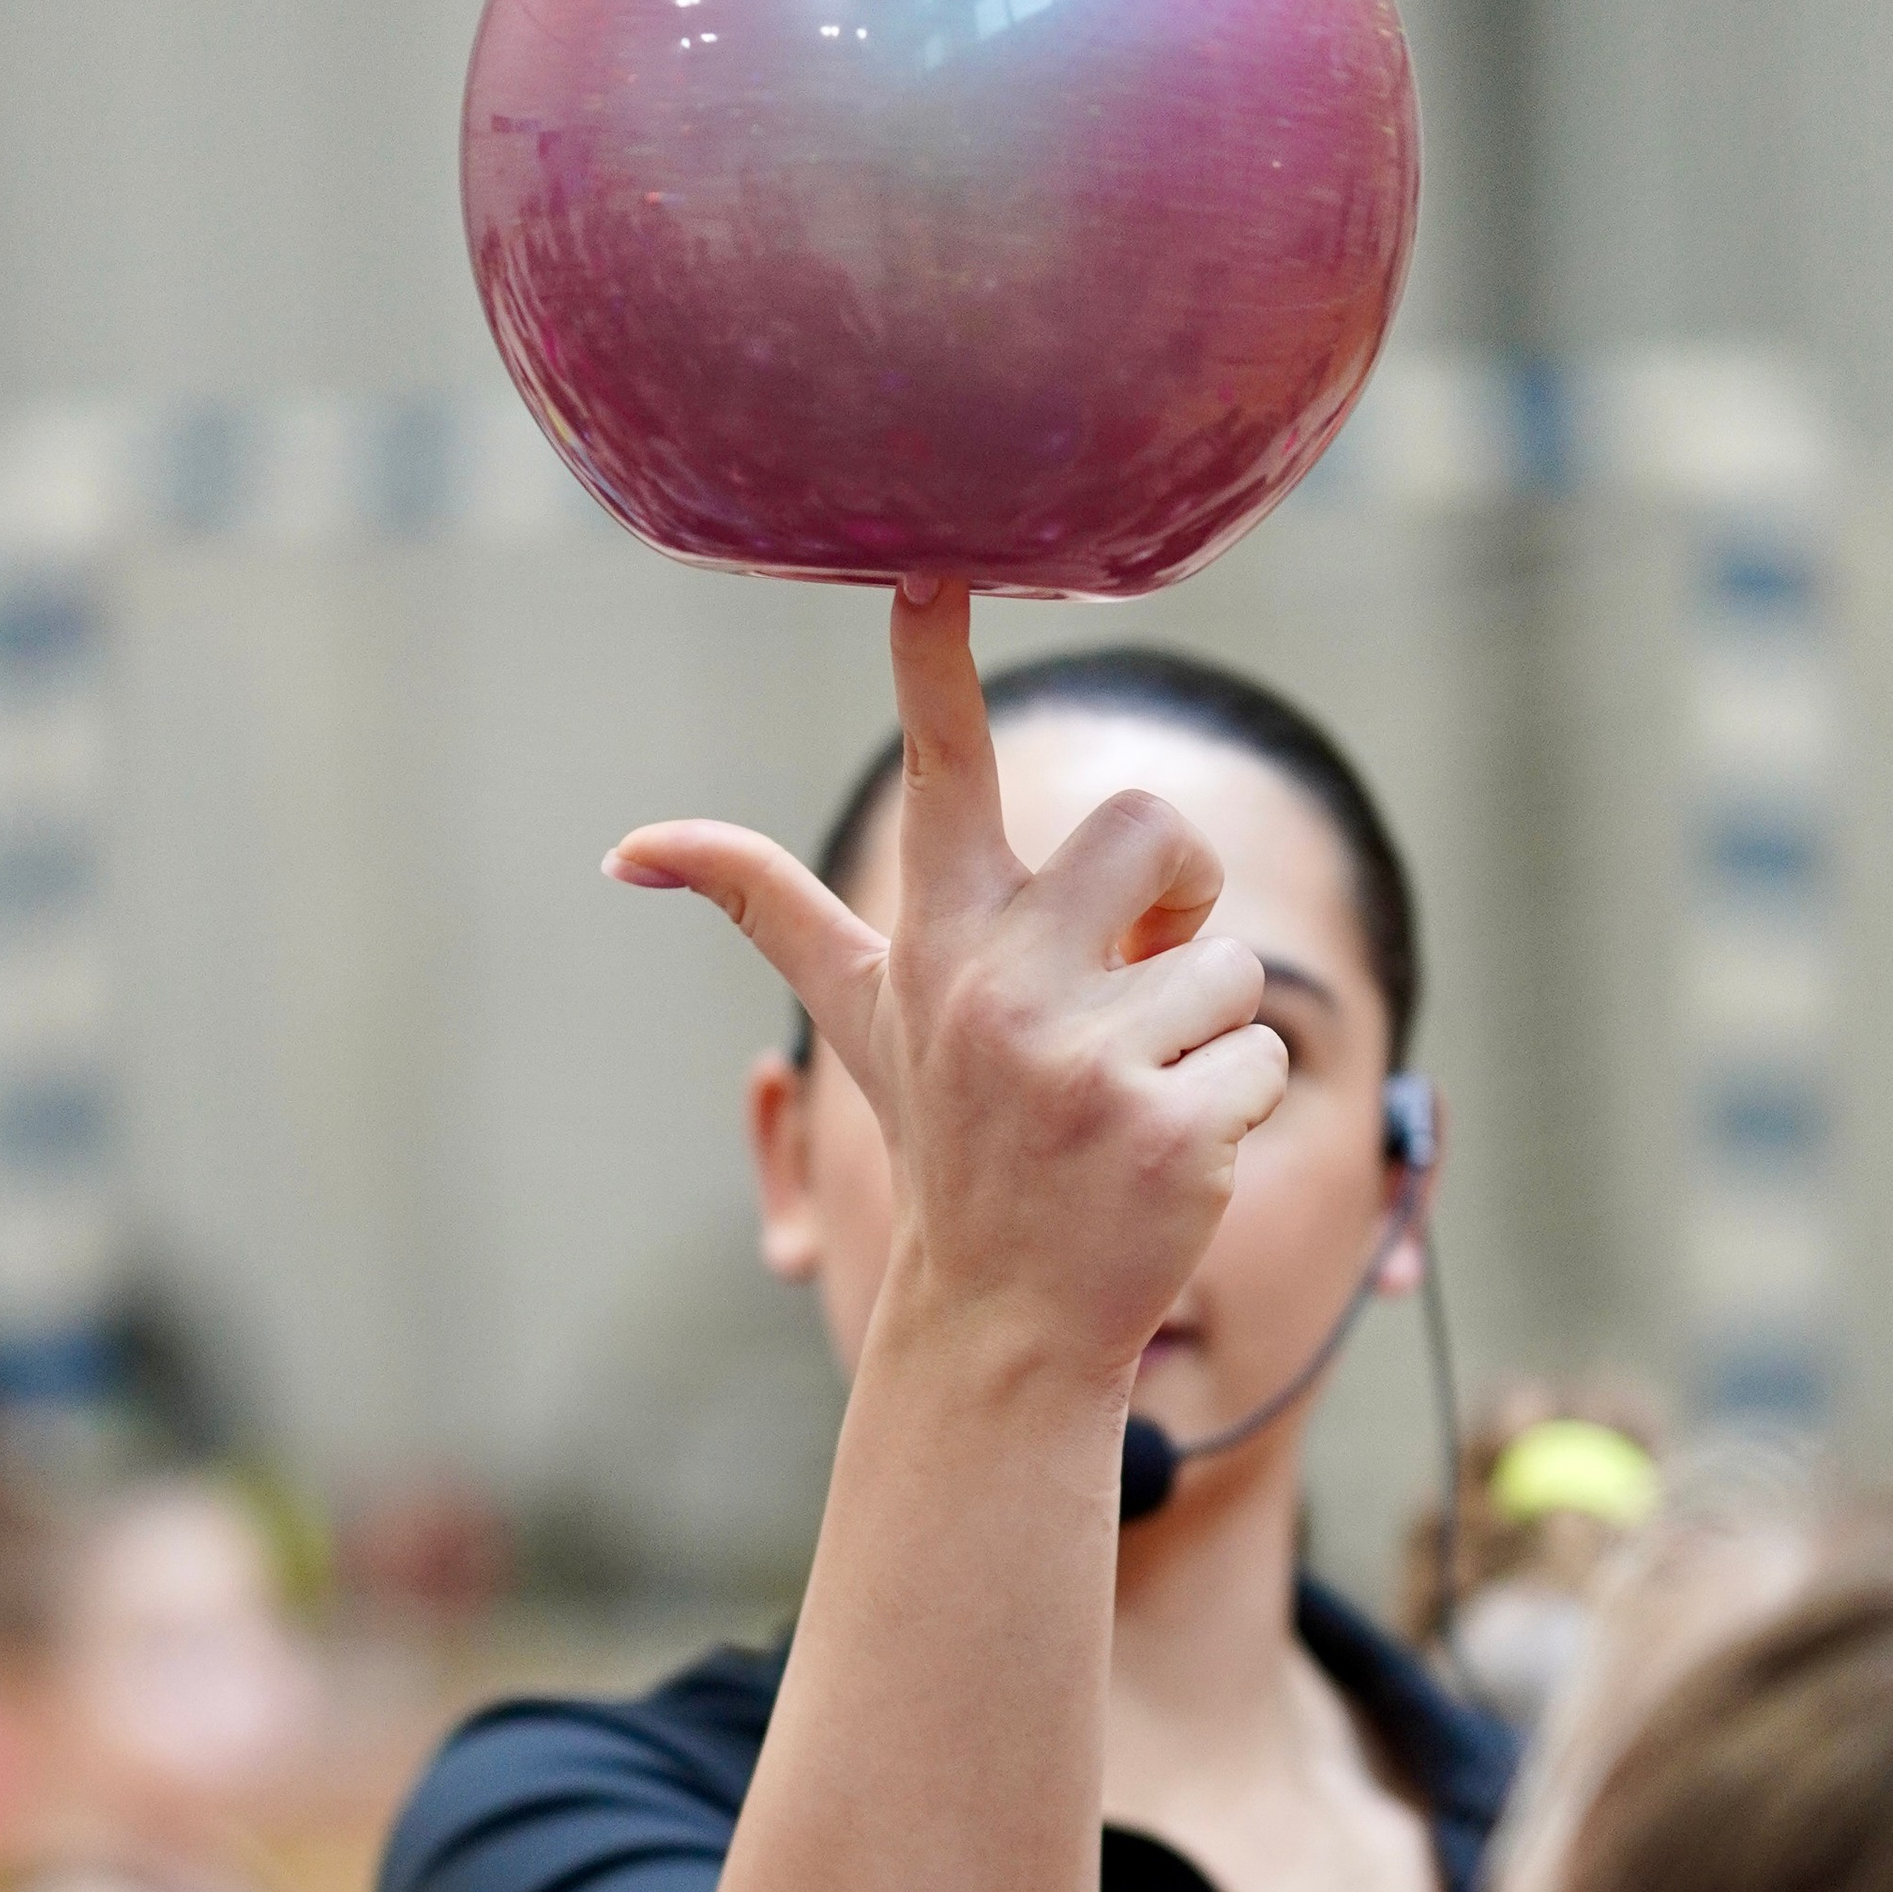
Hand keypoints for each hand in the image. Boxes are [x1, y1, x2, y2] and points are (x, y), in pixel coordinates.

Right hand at [607, 578, 1286, 1389]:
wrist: (1006, 1320)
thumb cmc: (951, 1138)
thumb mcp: (861, 1017)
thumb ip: (769, 909)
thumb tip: (630, 847)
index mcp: (939, 940)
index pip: (940, 774)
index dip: (932, 667)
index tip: (929, 571)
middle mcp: (998, 989)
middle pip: (1154, 828)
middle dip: (1180, 893)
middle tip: (1141, 972)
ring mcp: (1082, 1063)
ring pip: (1229, 964)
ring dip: (1205, 1035)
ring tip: (1130, 1101)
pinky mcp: (1167, 1128)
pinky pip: (1262, 1054)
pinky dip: (1236, 1108)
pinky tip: (1164, 1160)